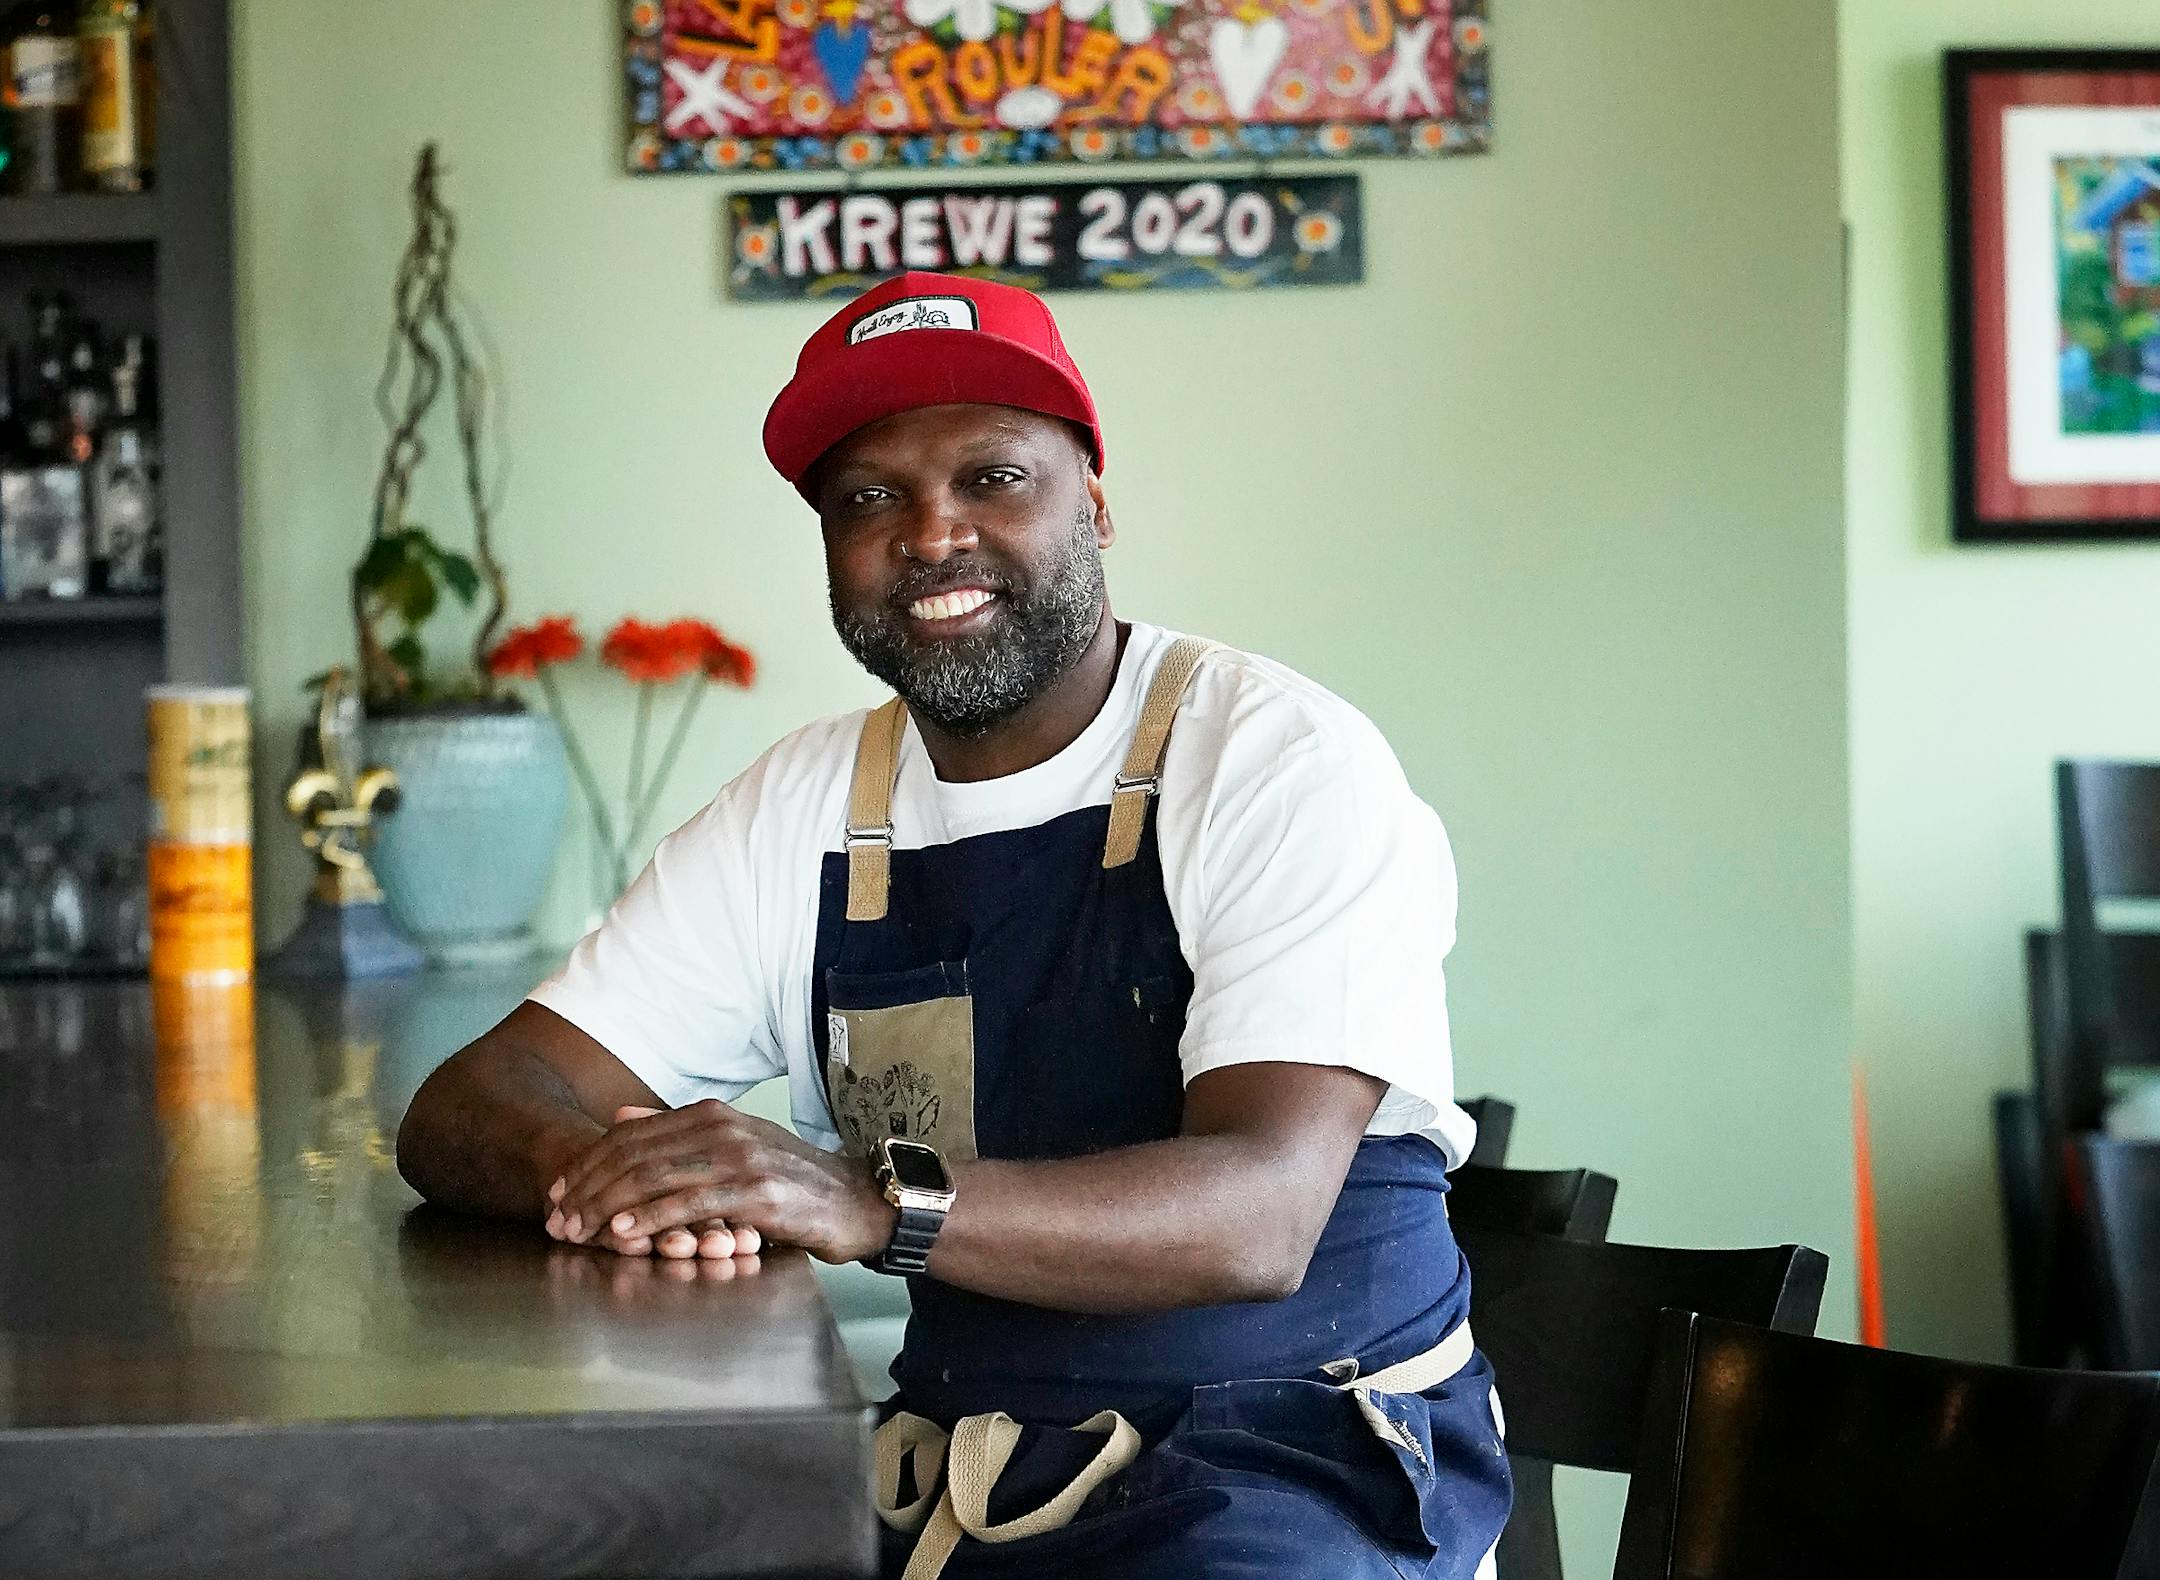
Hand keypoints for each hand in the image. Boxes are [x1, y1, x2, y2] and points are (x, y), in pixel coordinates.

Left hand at [550, 1099, 897, 1265]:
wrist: (856, 1201)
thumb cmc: (790, 1181)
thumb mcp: (732, 1147)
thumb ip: (676, 1133)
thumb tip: (620, 1117)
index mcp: (711, 1114)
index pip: (629, 1135)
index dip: (586, 1164)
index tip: (556, 1193)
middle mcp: (722, 1127)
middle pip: (634, 1155)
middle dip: (586, 1188)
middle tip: (557, 1219)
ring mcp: (740, 1157)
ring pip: (654, 1178)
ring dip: (607, 1207)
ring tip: (578, 1230)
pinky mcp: (757, 1192)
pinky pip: (690, 1204)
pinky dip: (651, 1218)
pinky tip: (624, 1233)